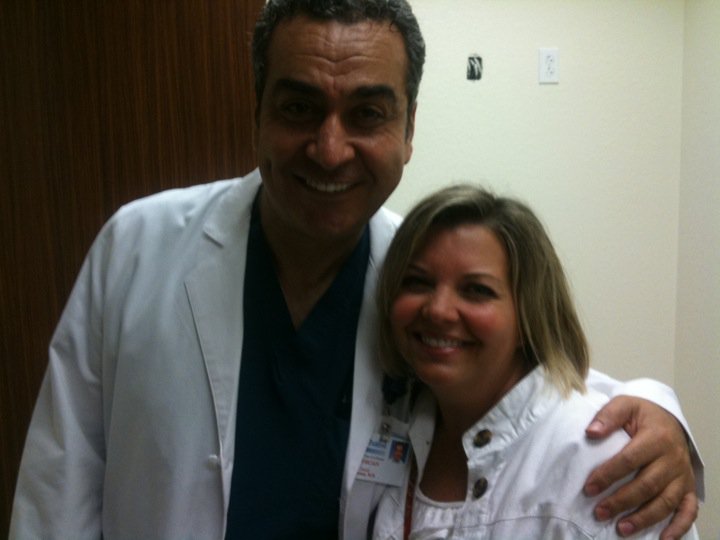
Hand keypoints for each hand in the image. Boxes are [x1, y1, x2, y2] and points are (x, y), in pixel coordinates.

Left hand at [583, 395, 697, 538]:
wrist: (668, 418)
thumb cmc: (643, 414)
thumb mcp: (625, 405)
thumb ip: (608, 416)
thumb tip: (591, 432)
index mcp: (656, 437)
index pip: (629, 460)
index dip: (608, 475)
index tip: (588, 488)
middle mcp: (673, 459)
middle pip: (646, 485)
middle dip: (621, 501)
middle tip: (599, 512)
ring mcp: (683, 475)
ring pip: (665, 502)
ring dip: (644, 518)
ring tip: (622, 528)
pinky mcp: (689, 487)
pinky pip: (689, 511)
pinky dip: (678, 527)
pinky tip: (663, 539)